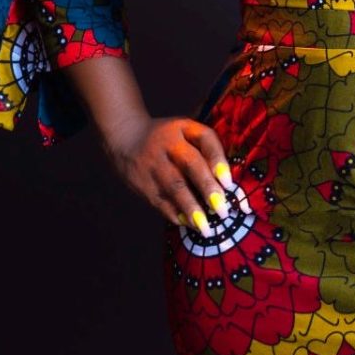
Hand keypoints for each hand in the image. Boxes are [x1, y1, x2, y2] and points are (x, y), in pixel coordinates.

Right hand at [102, 114, 248, 232]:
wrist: (125, 137)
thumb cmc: (168, 138)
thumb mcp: (186, 130)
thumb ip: (206, 147)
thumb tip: (226, 180)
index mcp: (183, 128)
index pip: (204, 138)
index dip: (217, 159)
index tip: (228, 182)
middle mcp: (168, 145)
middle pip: (189, 165)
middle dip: (207, 188)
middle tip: (222, 209)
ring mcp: (153, 165)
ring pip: (173, 187)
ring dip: (191, 209)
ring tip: (206, 227)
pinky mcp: (142, 184)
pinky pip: (160, 201)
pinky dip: (174, 214)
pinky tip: (189, 224)